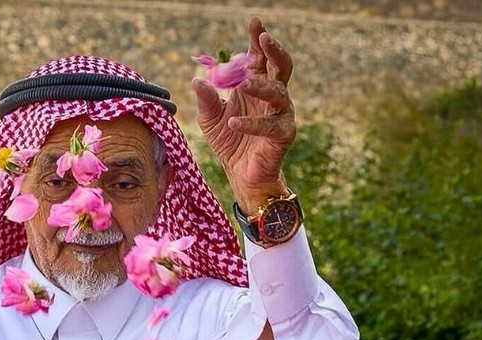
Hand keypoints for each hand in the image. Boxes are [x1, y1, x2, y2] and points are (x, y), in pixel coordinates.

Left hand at [192, 16, 295, 213]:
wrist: (242, 174)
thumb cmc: (230, 142)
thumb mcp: (211, 120)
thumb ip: (206, 100)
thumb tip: (197, 80)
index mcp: (257, 85)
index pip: (261, 57)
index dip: (258, 40)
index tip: (254, 23)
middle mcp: (273, 96)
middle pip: (281, 66)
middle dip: (274, 50)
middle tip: (264, 39)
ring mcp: (282, 114)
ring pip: (278, 92)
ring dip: (260, 86)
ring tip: (241, 86)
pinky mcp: (284, 134)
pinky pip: (269, 125)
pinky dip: (251, 123)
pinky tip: (233, 122)